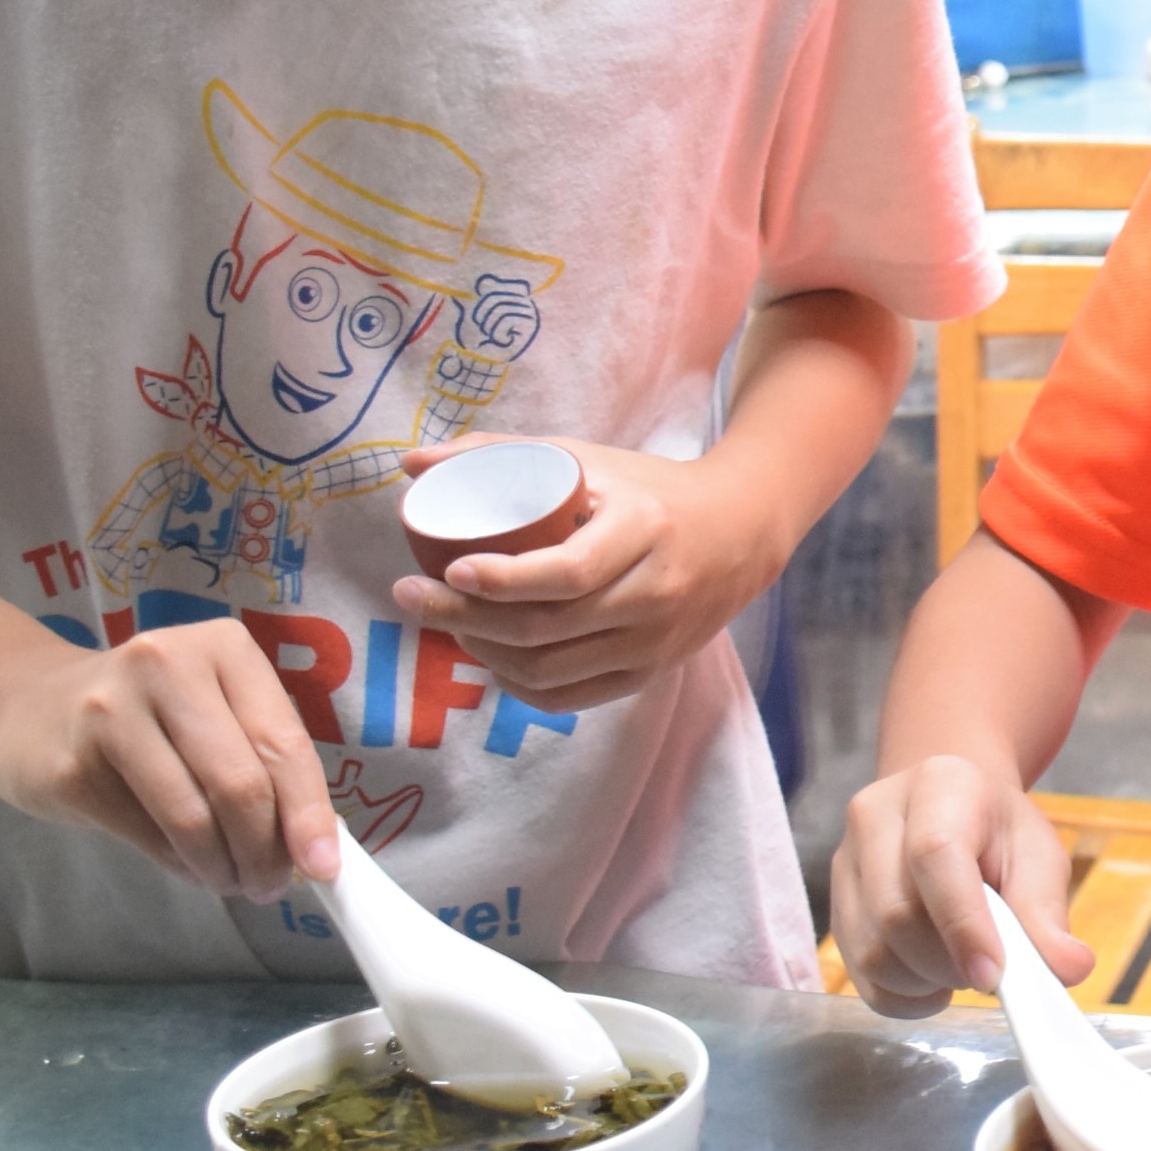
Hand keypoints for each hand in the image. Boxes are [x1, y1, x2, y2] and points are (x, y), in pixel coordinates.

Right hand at [0, 615, 338, 899]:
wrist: (25, 708)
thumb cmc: (148, 715)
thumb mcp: (212, 710)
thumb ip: (261, 759)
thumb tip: (314, 845)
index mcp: (224, 647)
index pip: (284, 742)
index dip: (308, 813)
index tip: (323, 866)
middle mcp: (169, 666)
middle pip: (241, 783)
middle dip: (265, 850)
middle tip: (269, 885)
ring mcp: (112, 713)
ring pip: (194, 816)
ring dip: (223, 867)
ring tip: (232, 881)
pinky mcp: (73, 766)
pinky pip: (149, 835)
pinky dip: (181, 864)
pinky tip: (189, 865)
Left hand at [388, 435, 780, 710]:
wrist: (740, 532)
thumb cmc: (649, 490)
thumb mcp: (587, 458)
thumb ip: (501, 453)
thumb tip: (412, 463)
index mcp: (645, 530)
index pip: (567, 573)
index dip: (502, 580)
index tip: (450, 570)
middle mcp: (656, 592)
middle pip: (546, 628)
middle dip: (465, 619)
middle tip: (411, 596)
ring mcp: (656, 641)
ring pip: (551, 671)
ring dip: (485, 653)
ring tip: (447, 624)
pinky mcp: (651, 672)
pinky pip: (571, 698)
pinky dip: (519, 685)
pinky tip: (491, 658)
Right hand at [829, 751, 1091, 1014]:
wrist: (947, 808)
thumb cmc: (998, 831)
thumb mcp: (1038, 855)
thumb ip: (1048, 911)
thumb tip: (1069, 968)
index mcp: (938, 787)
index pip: (934, 854)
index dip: (963, 924)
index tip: (994, 977)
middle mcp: (875, 817)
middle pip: (896, 914)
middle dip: (948, 962)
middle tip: (989, 970)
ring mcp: (845, 862)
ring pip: (872, 951)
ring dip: (925, 981)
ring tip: (962, 965)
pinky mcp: (835, 906)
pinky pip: (859, 974)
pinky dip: (901, 996)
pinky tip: (932, 980)